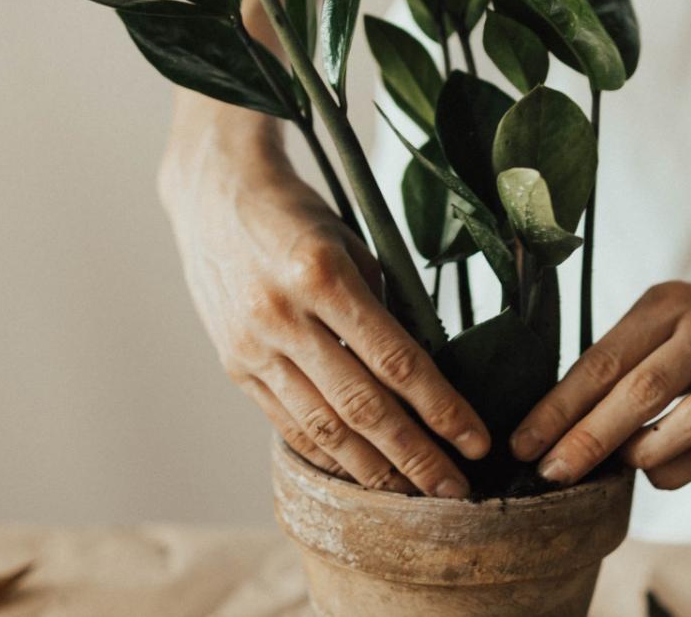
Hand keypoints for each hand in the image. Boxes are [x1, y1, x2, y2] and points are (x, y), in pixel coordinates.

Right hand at [160, 124, 488, 498]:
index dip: (441, 408)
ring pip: (322, 428)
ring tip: (412, 496)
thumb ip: (383, 308)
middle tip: (454, 491)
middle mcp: (283, 315)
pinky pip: (287, 423)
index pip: (396, 360)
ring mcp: (252, 346)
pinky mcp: (234, 364)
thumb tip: (423, 375)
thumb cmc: (298, 215)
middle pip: (362, 406)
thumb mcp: (352, 245)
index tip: (476, 441)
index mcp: (322, 275)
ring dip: (373, 470)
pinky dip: (327, 454)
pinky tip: (359, 473)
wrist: (214, 194)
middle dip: (415, 456)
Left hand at [510, 277, 690, 489]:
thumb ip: (619, 358)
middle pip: (642, 391)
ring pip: (689, 421)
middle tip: (551, 471)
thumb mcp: (659, 314)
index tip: (524, 442)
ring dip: (641, 452)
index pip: (602, 360)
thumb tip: (558, 420)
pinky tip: (652, 470)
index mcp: (665, 303)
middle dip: (589, 438)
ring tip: (613, 466)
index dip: (559, 407)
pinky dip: (677, 468)